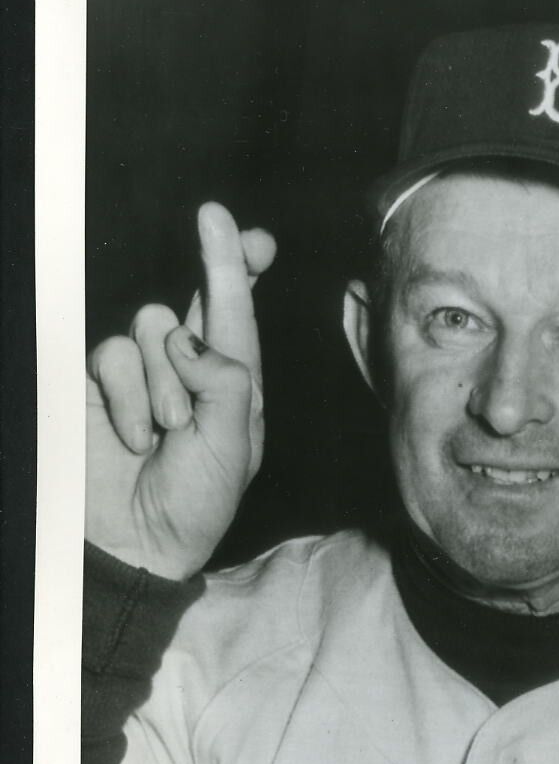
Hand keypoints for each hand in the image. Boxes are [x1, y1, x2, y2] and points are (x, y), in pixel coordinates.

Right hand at [85, 202, 275, 580]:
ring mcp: (143, 375)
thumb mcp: (232, 448)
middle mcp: (191, 372)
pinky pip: (113, 354)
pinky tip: (136, 437)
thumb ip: (223, 383)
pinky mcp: (99, 384)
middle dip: (217, 261)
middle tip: (216, 219)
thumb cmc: (194, 504)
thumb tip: (188, 335)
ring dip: (165, 379)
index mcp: (235, 387)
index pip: (240, 317)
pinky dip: (128, 396)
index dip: (244, 267)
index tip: (254, 232)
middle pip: (199, 297)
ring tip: (168, 431)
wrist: (134, 544)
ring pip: (153, 325)